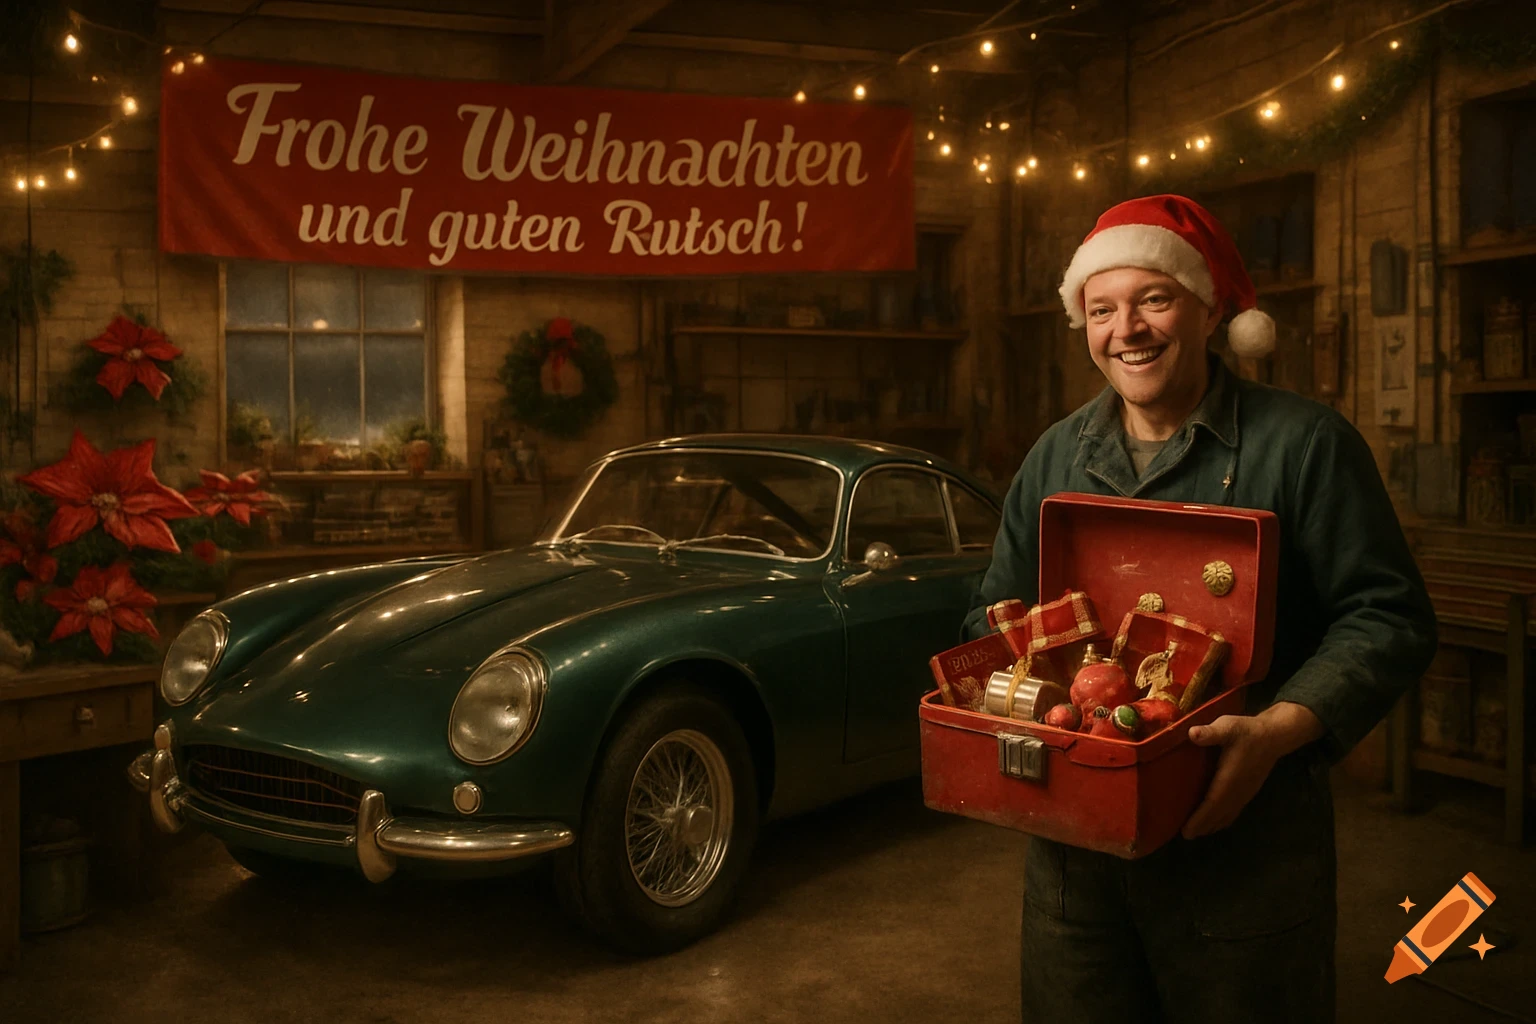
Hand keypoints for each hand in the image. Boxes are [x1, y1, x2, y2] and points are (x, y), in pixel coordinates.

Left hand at [1181, 702, 1323, 838]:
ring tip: (1196, 832)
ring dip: (1212, 825)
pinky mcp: (1248, 791)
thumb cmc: (1247, 731)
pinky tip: (1215, 821)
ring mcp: (1245, 793)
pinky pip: (1233, 811)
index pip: (1213, 803)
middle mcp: (1238, 791)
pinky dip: (1222, 820)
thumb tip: (1192, 733)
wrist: (1274, 736)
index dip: (1200, 819)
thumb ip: (1211, 732)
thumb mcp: (1228, 726)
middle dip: (1202, 826)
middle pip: (1219, 815)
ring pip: (1227, 816)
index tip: (1187, 831)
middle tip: (1185, 836)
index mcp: (1230, 778)